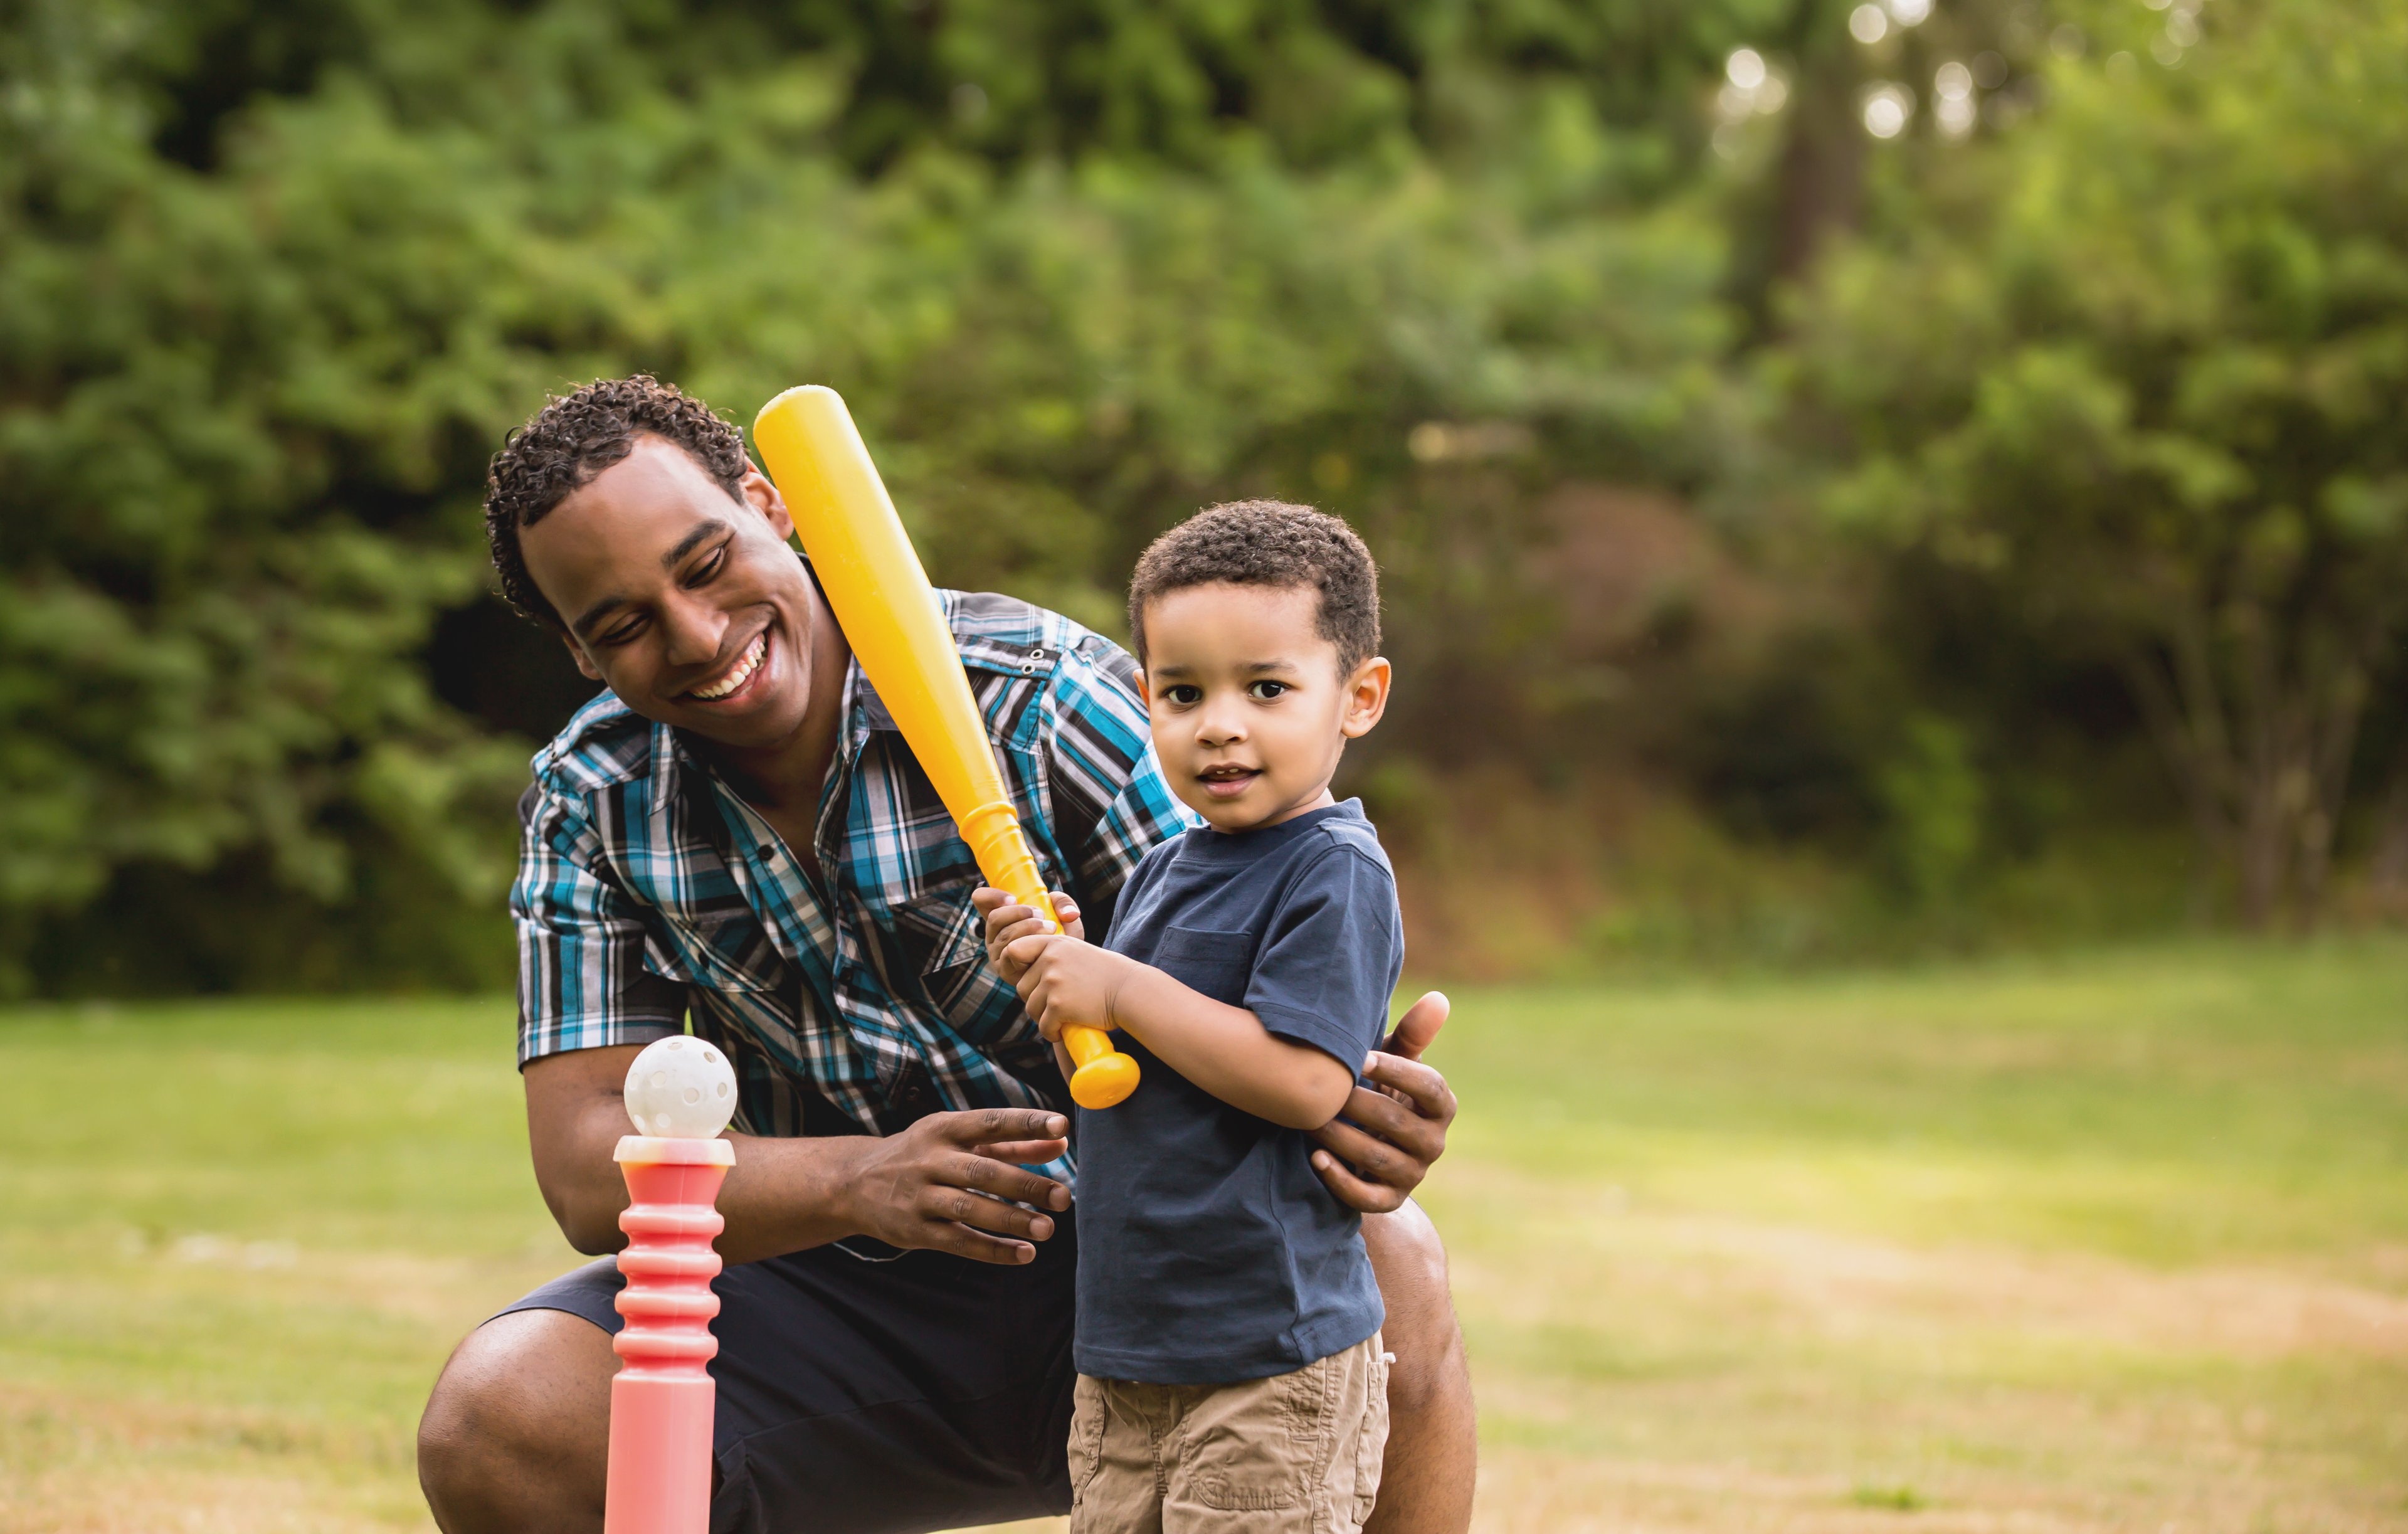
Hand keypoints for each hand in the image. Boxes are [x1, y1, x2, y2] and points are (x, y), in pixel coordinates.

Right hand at [835, 1107, 1072, 1263]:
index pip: (989, 1122)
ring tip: (1047, 1229)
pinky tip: (1023, 1254)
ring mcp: (920, 1197)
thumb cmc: (922, 1155)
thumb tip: (1061, 1141)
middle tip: (1063, 1198)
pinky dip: (992, 1250)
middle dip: (1025, 1185)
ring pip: (969, 1209)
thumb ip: (1012, 1142)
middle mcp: (930, 1159)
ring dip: (1011, 1220)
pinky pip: (958, 1242)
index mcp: (944, 1128)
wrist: (854, 1184)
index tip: (1062, 1125)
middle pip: (982, 1172)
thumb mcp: (959, 1140)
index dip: (1025, 1123)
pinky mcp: (915, 1231)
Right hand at [973, 887, 1084, 986]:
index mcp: (1002, 916)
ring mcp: (997, 953)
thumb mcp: (1063, 915)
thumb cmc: (1060, 937)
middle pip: (994, 917)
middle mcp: (995, 934)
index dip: (992, 895)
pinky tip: (1043, 947)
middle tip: (1040, 914)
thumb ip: (1063, 903)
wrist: (1066, 966)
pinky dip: (1028, 947)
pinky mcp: (1005, 970)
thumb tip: (1068, 913)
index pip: (981, 899)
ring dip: (1028, 928)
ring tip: (1050, 928)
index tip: (1013, 898)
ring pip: (1004, 936)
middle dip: (1019, 913)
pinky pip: (1010, 955)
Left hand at [1019, 936, 1143, 1042]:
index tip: (1029, 977)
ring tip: (1063, 1018)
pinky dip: (1053, 1032)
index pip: (1014, 950)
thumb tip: (1023, 971)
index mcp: (1053, 944)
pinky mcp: (1059, 1005)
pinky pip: (1044, 1026)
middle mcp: (1050, 960)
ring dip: (1044, 1018)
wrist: (1129, 990)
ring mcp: (1054, 982)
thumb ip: (1052, 955)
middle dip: (1036, 1001)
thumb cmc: (1106, 975)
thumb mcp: (1077, 952)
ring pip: (1031, 1009)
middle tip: (1056, 1006)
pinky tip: (1065, 1030)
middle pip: (1023, 988)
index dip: (1015, 965)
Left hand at [1311, 990, 1457, 1213]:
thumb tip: (1439, 998)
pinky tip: (1316, 1159)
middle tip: (1322, 1089)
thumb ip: (1412, 1034)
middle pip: (1397, 1123)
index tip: (1358, 1057)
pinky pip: (1369, 1197)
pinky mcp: (1391, 1200)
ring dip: (1341, 1138)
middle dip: (1357, 1105)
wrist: (1371, 1146)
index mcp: (1442, 1105)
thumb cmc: (1381, 1091)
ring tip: (1309, 1120)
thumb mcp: (1395, 1063)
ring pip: (1379, 1159)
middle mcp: (1435, 1142)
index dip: (1397, 1072)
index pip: (1430, 1086)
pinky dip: (1342, 1181)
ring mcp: (1414, 1174)